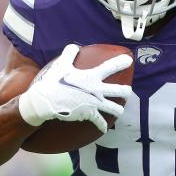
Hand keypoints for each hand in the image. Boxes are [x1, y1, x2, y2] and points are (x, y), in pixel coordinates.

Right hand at [17, 44, 132, 132]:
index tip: (130, 60)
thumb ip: (69, 54)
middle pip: (120, 91)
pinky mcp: (90, 115)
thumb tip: (74, 46)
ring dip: (118, 110)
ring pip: (115, 109)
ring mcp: (95, 103)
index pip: (110, 67)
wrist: (46, 101)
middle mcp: (97, 90)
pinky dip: (102, 126)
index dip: (121, 63)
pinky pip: (100, 122)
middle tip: (128, 91)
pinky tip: (104, 129)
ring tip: (119, 111)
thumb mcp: (61, 65)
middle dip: (126, 91)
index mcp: (92, 77)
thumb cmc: (53, 82)